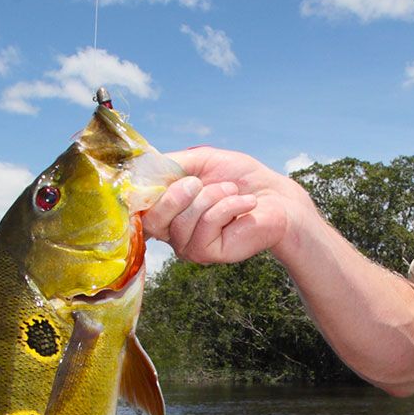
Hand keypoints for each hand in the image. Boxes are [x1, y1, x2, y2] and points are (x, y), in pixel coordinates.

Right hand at [141, 147, 313, 264]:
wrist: (275, 197)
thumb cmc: (239, 178)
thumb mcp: (200, 160)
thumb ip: (170, 165)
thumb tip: (140, 168)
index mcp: (166, 209)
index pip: (137, 209)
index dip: (141, 194)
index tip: (154, 177)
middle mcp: (171, 232)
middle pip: (152, 218)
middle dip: (176, 194)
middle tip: (199, 182)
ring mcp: (187, 246)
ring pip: (183, 220)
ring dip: (212, 196)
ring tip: (232, 191)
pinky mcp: (207, 253)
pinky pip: (207, 224)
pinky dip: (228, 206)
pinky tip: (246, 204)